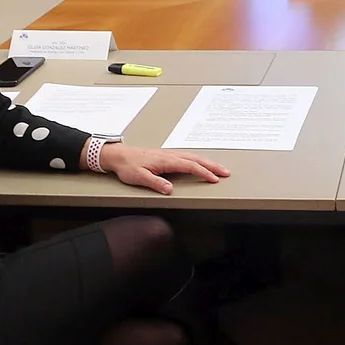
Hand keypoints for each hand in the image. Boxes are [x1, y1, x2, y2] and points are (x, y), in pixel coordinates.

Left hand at [97, 143, 229, 193]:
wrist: (118, 155)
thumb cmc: (128, 166)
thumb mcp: (139, 177)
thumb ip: (155, 183)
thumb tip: (170, 189)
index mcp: (166, 160)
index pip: (190, 166)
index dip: (203, 173)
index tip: (215, 179)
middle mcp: (170, 156)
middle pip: (196, 159)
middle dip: (212, 166)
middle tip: (226, 172)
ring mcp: (169, 155)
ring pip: (193, 157)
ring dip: (207, 162)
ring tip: (219, 168)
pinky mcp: (166, 156)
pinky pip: (187, 156)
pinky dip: (199, 160)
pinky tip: (201, 163)